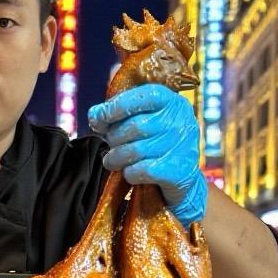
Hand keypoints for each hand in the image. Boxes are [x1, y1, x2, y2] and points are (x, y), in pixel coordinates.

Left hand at [87, 84, 206, 226]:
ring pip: (135, 150)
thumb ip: (120, 114)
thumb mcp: (144, 122)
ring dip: (116, 158)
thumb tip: (95, 115)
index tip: (98, 119)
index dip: (115, 107)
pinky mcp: (179, 172)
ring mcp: (183, 146)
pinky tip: (130, 174)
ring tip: (112, 161)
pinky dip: (129, 174)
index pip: (141, 97)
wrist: (181, 180)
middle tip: (110, 146)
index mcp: (172, 102)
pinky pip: (142, 171)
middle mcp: (181, 121)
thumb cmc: (157, 146)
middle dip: (114, 138)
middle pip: (135, 126)